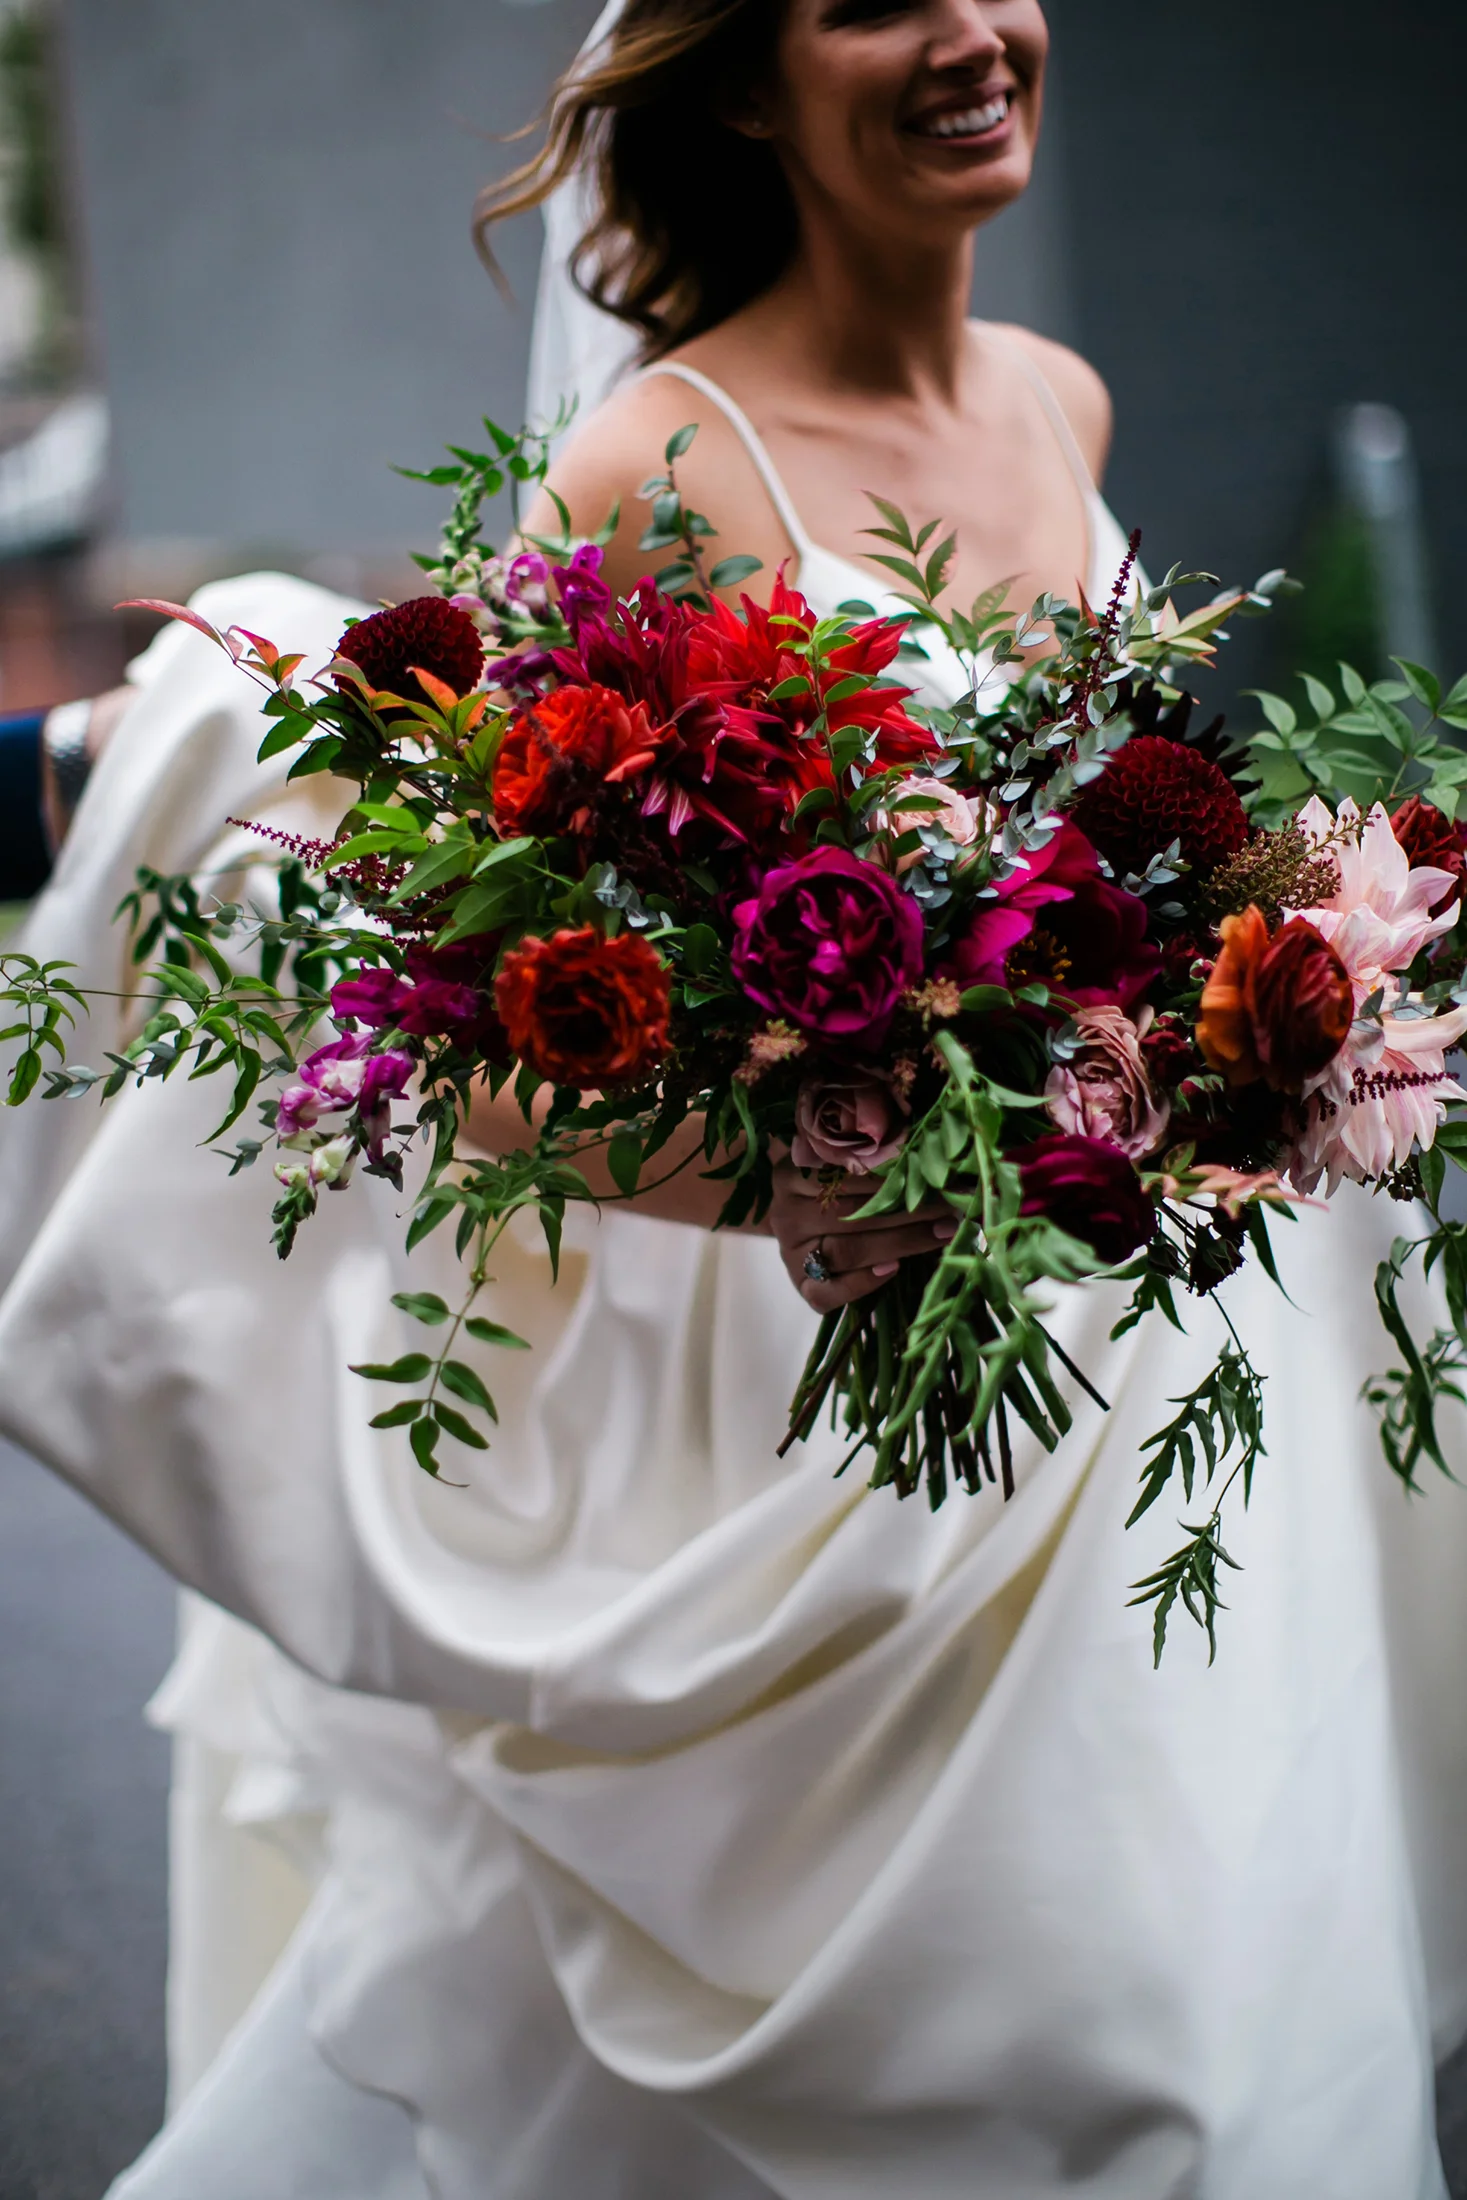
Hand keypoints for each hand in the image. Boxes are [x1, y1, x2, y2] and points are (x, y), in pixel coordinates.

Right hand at [768, 1154, 955, 1312]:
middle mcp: (785, 1213)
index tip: (937, 1172)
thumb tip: (932, 1155)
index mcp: (792, 1174)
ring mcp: (791, 1253)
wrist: (806, 1232)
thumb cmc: (836, 1194)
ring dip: (901, 1242)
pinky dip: (863, 1283)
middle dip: (909, 1209)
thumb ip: (872, 1161)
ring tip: (942, 1233)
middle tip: (951, 1206)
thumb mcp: (842, 1168)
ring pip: (846, 1250)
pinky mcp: (801, 1287)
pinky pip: (828, 1292)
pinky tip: (894, 1269)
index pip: (843, 1173)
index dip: (894, 1172)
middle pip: (851, 1213)